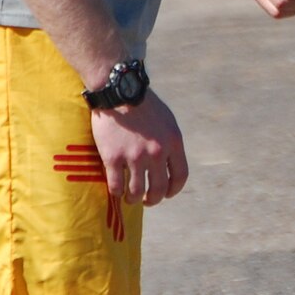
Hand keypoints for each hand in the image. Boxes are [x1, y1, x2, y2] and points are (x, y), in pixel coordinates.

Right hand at [90, 90, 188, 205]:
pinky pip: (116, 185)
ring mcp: (134, 156)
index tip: (168, 194)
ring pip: (137, 191)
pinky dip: (117, 192)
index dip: (175, 190)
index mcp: (173, 143)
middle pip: (160, 188)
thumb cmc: (145, 105)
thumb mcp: (168, 122)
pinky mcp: (113, 157)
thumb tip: (170, 162)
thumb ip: (170, 143)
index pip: (180, 176)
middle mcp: (156, 152)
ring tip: (130, 198)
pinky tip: (116, 191)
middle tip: (148, 201)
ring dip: (134, 199)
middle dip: (154, 199)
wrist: (120, 93)